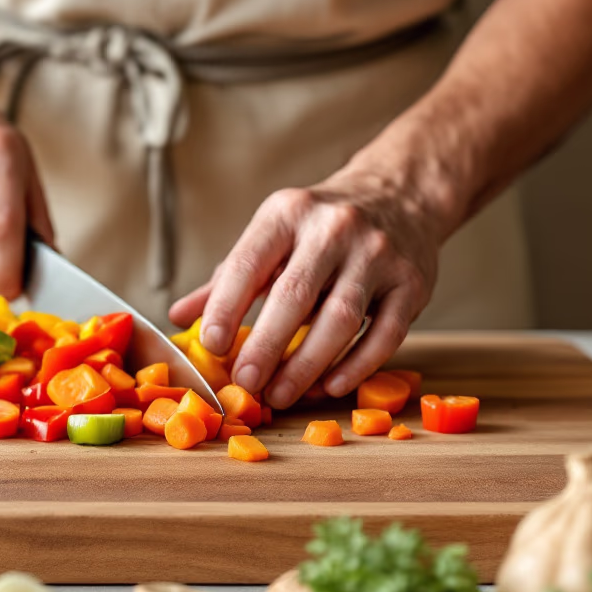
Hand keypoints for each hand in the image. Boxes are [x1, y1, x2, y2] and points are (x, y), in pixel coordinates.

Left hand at [170, 164, 443, 408]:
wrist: (398, 196)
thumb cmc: (319, 228)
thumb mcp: (271, 237)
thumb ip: (227, 280)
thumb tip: (178, 317)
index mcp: (287, 214)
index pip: (249, 263)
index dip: (226, 306)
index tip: (211, 345)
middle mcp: (334, 229)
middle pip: (295, 295)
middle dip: (266, 345)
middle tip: (245, 383)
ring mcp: (378, 255)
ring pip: (341, 318)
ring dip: (307, 364)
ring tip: (280, 395)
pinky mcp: (412, 283)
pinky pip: (385, 333)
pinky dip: (357, 366)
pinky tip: (330, 387)